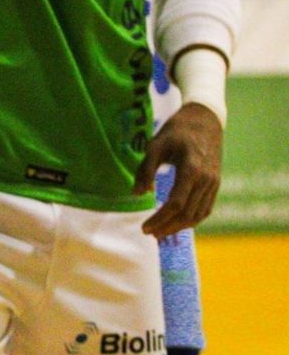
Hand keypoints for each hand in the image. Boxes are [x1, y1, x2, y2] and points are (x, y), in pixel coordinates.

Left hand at [134, 102, 222, 237]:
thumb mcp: (156, 145)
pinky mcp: (216, 184)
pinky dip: (192, 220)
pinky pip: (205, 208)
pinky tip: (177, 223)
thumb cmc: (177, 131)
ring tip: (161, 233)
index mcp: (191, 169)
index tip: (144, 228)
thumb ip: (145, 170)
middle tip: (149, 233)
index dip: (160, 219)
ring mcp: (214, 183)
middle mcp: (206, 180)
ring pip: (198, 214)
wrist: (206, 120)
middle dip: (168, 227)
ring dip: (179, 227)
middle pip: (187, 214)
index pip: (175, 204)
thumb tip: (137, 194)